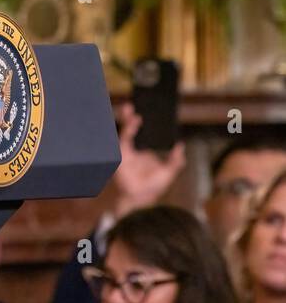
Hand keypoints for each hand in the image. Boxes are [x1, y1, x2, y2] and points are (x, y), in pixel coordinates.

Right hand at [110, 102, 184, 216]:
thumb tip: (180, 145)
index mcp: (144, 151)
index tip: (146, 110)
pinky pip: (124, 140)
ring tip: (131, 109)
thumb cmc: (153, 187)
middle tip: (133, 104)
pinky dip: (128, 130)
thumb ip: (175, 160)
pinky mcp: (122, 155)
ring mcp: (126, 152)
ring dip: (127, 120)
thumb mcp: (169, 171)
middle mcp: (134, 149)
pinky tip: (134, 123)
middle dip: (130, 116)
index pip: (143, 133)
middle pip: (131, 129)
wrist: (142, 198)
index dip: (142, 123)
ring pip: (125, 131)